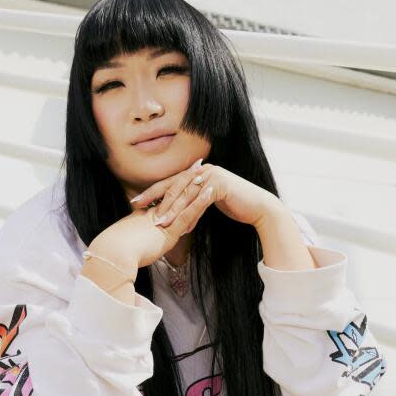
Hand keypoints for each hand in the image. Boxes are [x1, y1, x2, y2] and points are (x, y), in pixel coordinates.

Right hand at [91, 159, 217, 272]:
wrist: (112, 254)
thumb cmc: (115, 253)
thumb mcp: (125, 245)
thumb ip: (134, 241)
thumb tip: (134, 242)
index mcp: (145, 218)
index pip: (162, 200)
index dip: (172, 187)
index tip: (180, 177)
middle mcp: (154, 216)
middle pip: (173, 192)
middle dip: (185, 177)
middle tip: (196, 164)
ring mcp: (162, 222)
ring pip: (182, 199)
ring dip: (195, 184)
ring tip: (206, 170)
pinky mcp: (169, 232)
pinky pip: (187, 214)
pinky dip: (199, 202)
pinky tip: (210, 192)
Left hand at [130, 160, 281, 229]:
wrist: (258, 207)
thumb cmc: (235, 206)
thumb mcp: (208, 203)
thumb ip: (193, 204)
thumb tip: (179, 215)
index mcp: (197, 172)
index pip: (170, 182)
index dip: (153, 192)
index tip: (137, 202)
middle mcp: (202, 170)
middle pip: (173, 184)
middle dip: (154, 197)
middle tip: (138, 206)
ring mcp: (211, 174)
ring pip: (185, 192)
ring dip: (172, 209)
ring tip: (160, 223)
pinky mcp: (220, 183)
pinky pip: (199, 199)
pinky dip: (190, 214)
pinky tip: (183, 226)